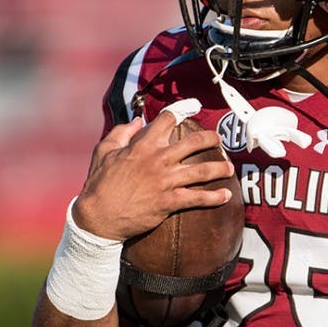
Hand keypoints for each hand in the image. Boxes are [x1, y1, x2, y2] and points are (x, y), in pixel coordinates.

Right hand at [72, 111, 235, 240]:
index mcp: (143, 145)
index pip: (167, 120)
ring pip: (202, 170)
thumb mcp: (103, 151)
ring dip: (220, 168)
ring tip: (229, 167)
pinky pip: (198, 198)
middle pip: (194, 143)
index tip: (191, 107)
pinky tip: (226, 195)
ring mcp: (166, 181)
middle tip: (219, 140)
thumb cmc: (99, 184)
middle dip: (212, 139)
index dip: (181, 111)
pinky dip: (215, 197)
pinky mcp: (169, 202)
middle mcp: (158, 160)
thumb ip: (121, 133)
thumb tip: (136, 121)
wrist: (98, 218)